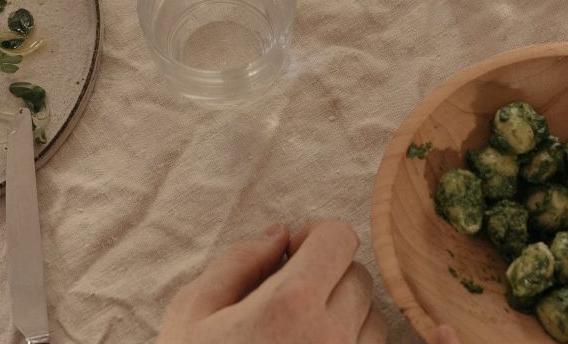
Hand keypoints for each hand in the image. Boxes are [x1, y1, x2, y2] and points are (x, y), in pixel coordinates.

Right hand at [156, 220, 385, 343]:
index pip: (340, 237)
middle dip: (328, 275)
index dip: (316, 237)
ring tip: (300, 334)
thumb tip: (278, 235)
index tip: (292, 254)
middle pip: (359, 278)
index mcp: (291, 303)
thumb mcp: (194, 311)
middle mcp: (330, 336)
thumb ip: (239, 261)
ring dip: (345, 316)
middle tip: (290, 297)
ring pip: (373, 321)